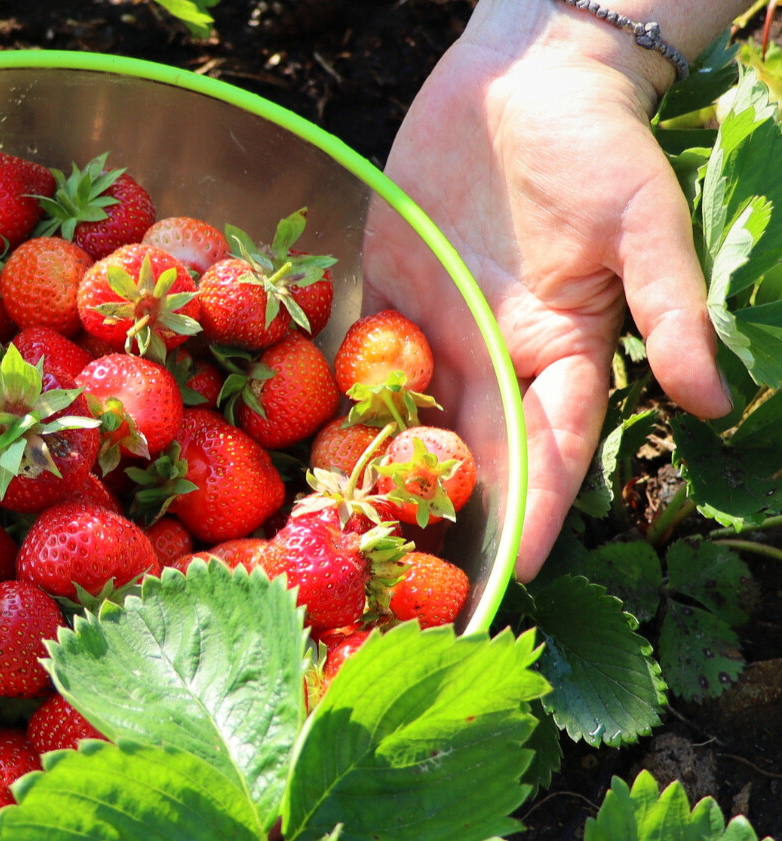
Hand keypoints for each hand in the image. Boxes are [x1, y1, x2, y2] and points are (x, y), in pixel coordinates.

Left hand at [364, 0, 732, 580]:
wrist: (525, 78)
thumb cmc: (600, 146)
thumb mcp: (647, 225)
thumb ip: (670, 312)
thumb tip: (709, 400)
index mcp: (563, 351)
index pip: (548, 450)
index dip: (531, 512)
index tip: (509, 575)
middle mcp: (497, 355)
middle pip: (471, 452)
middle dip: (446, 518)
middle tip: (409, 590)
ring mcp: (438, 329)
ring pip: (409, 419)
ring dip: (381, 475)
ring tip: (344, 542)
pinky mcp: (387, 294)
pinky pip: (359, 360)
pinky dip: (333, 402)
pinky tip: (303, 452)